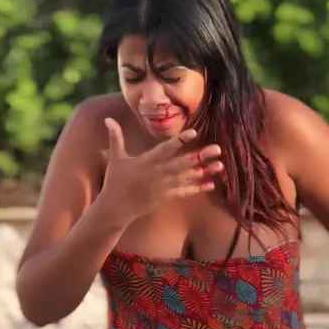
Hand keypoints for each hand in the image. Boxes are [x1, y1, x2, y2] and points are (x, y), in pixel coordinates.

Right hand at [100, 118, 222, 224]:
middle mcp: (157, 173)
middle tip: (218, 149)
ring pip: (187, 178)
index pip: (166, 149)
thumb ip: (116, 137)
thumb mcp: (116, 158)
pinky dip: (197, 188)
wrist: (115, 208)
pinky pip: (184, 192)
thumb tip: (108, 119)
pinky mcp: (166, 197)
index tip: (194, 133)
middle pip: (182, 163)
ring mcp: (163, 187)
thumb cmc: (115, 181)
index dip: (180, 141)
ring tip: (220, 166)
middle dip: (201, 156)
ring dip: (204, 172)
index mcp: (147, 161)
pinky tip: (211, 184)